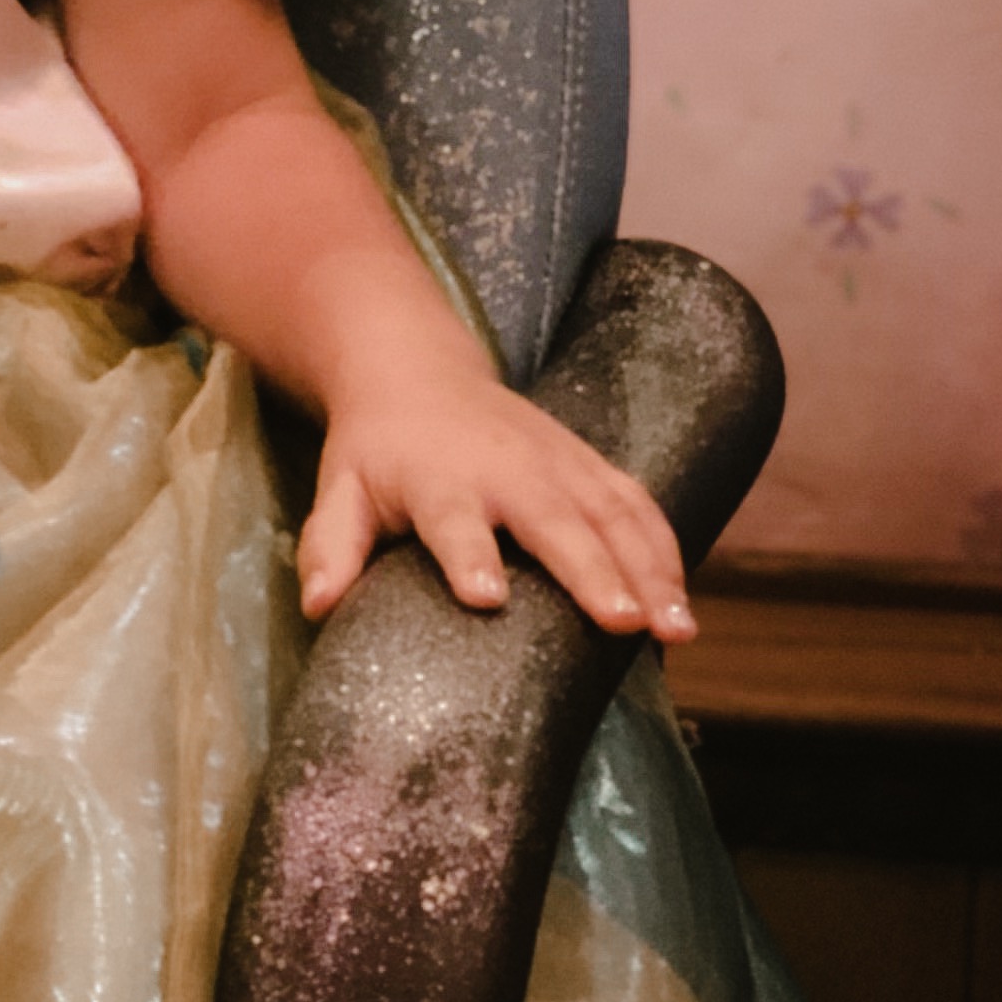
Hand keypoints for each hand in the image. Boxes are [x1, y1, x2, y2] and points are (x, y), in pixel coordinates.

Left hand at [299, 360, 692, 641]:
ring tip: (677, 630)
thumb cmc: (376, 451)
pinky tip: (682, 602)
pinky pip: (637, 505)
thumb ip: (331, 547)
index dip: (469, 556)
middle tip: (622, 623)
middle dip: (591, 570)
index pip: (454, 521)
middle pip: (554, 520)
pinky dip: (666, 550)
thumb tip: (319, 605)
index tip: (487, 597)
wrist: (417, 372)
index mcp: (438, 479)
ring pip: (613, 514)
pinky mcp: (588, 462)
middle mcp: (506, 468)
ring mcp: (557, 461)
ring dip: (650, 570)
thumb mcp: (340, 491)